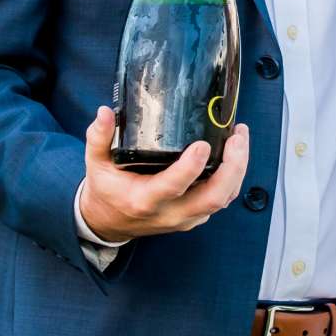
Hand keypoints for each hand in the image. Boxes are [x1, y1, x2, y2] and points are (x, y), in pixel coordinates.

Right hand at [76, 106, 250, 241]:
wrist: (108, 222)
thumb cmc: (106, 190)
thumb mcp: (95, 164)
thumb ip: (99, 138)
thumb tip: (105, 112)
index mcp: (143, 200)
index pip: (173, 187)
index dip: (191, 168)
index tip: (202, 144)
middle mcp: (169, 213)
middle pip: (212, 198)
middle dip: (232, 168)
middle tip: (237, 138)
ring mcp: (185, 217)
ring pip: (222, 200)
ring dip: (237, 170)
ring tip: (240, 139)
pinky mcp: (194, 216)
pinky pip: (221, 200)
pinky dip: (232, 178)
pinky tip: (235, 153)